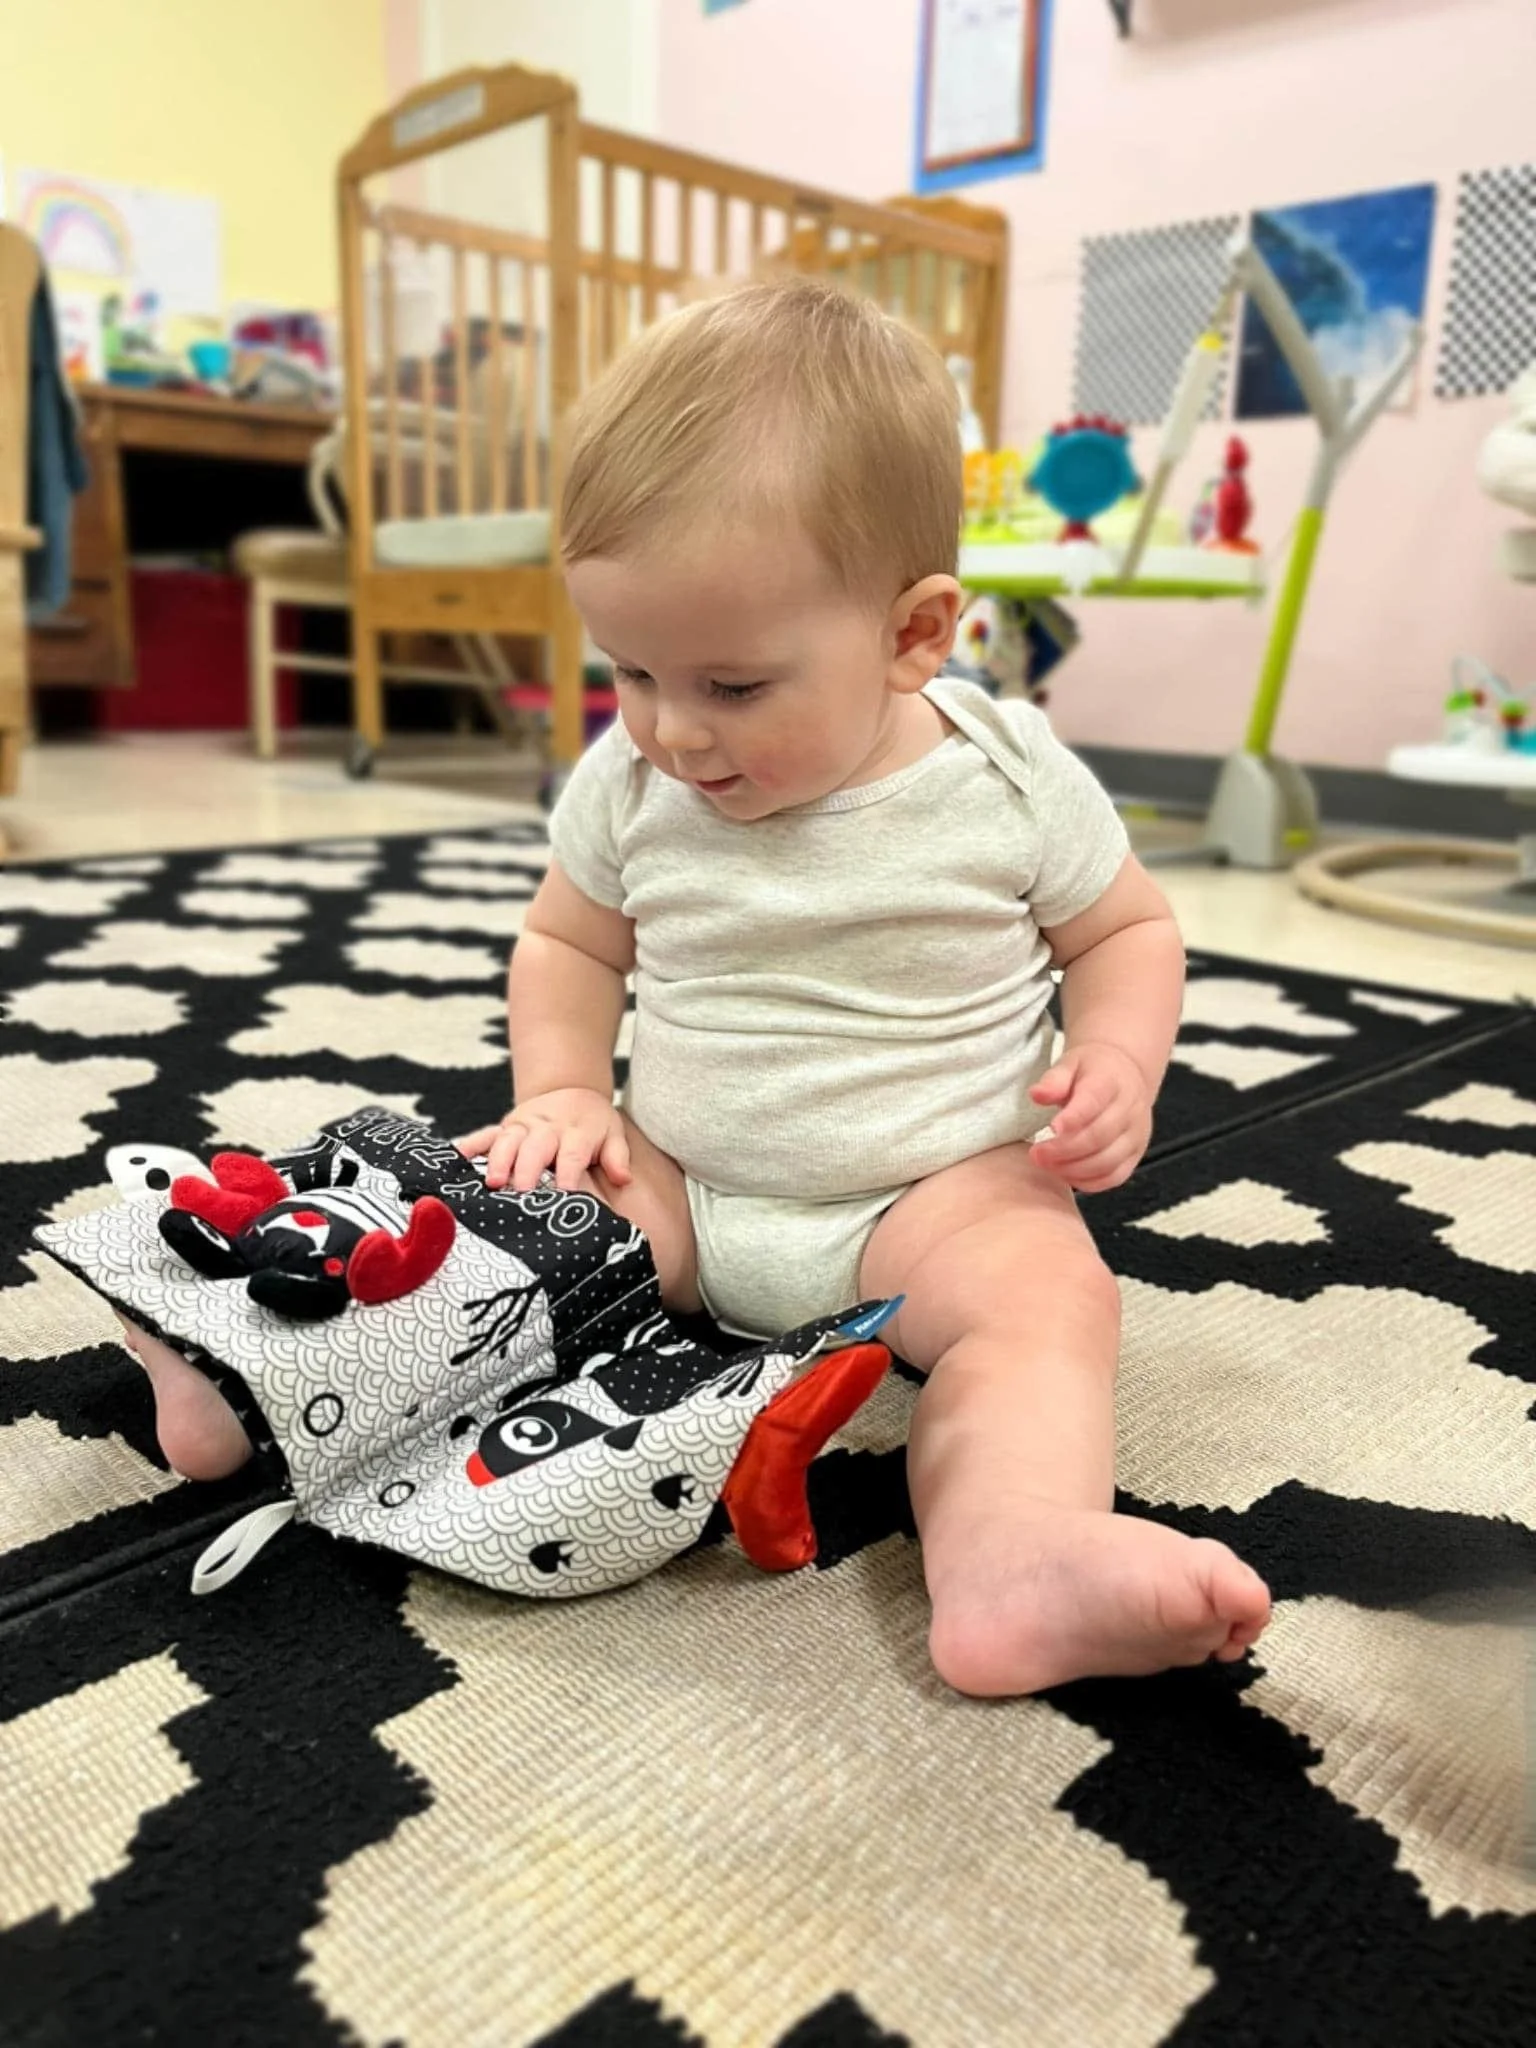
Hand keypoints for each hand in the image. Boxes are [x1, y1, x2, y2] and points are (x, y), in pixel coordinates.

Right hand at [457, 1089, 631, 1193]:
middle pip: (536, 1147)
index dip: (568, 1172)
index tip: (565, 1194)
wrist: (571, 1091)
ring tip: (493, 1182)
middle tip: (521, 1192)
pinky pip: (485, 1134)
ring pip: (508, 1140)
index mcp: (577, 1131)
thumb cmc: (592, 1123)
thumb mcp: (612, 1133)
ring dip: (499, 1160)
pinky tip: (457, 1156)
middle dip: (528, 1169)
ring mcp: (523, 1125)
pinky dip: (471, 1144)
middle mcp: (548, 1127)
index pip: (573, 1154)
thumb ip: (616, 1157)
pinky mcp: (506, 1126)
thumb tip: (623, 1178)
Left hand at [1028, 1042, 1151, 1192]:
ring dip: (1073, 1169)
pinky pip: (1114, 1177)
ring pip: (1107, 1162)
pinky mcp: (1136, 1155)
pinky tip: (1065, 1173)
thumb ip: (1054, 1080)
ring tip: (1046, 1164)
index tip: (1051, 1128)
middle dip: (1063, 1150)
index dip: (1073, 1118)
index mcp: (1111, 1082)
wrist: (1126, 1076)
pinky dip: (1088, 1181)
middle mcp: (1130, 1110)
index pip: (1094, 1102)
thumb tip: (1037, 1095)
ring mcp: (1136, 1135)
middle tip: (1036, 1154)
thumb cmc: (1091, 1071)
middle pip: (1099, 1137)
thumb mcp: (1070, 1064)